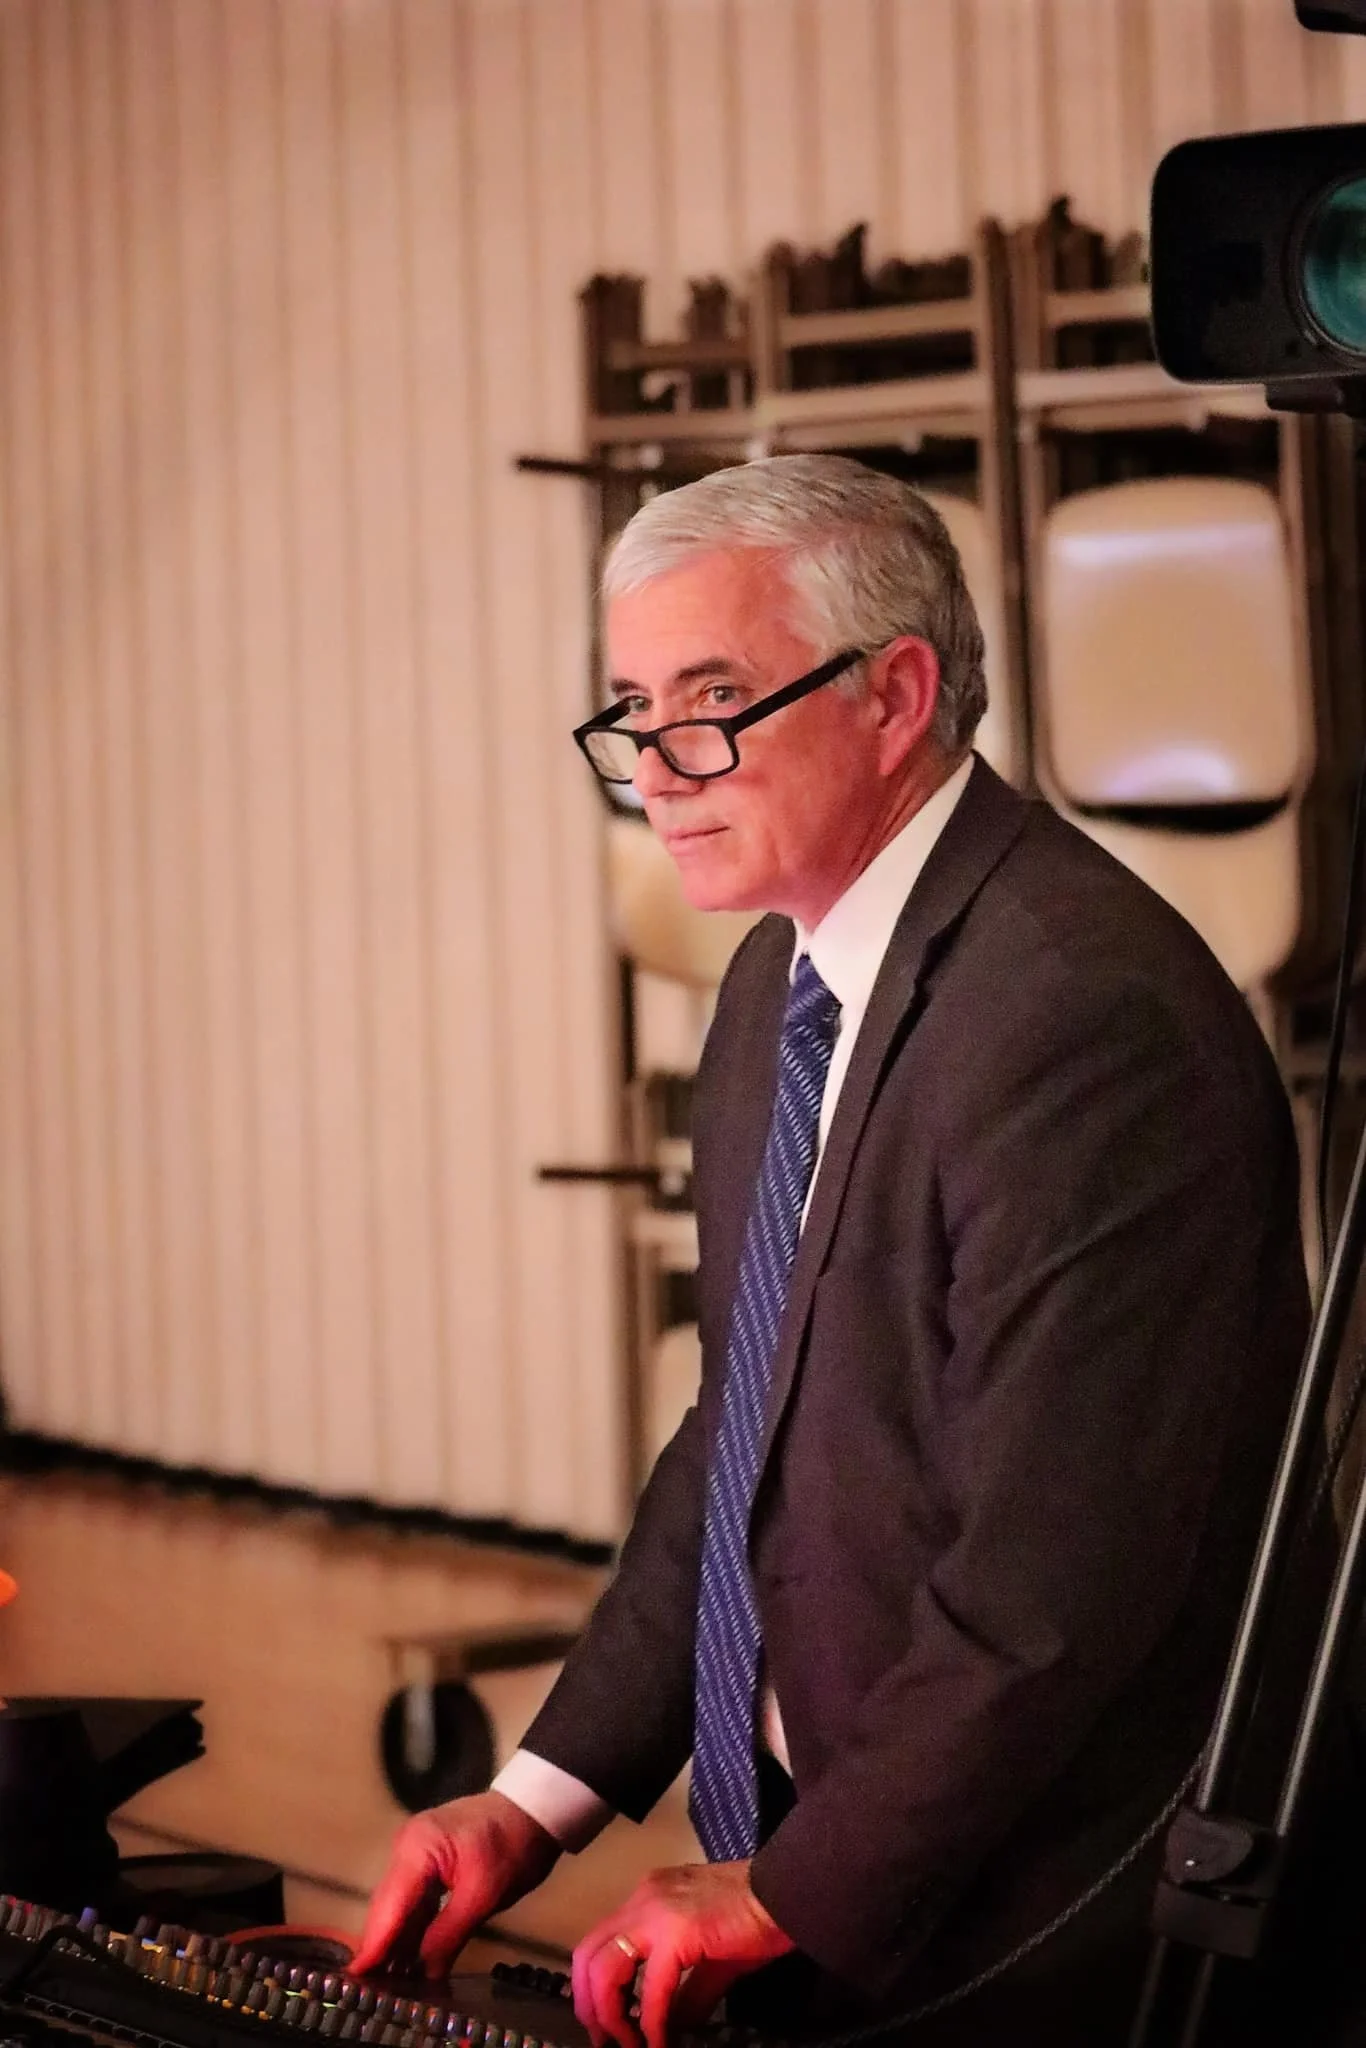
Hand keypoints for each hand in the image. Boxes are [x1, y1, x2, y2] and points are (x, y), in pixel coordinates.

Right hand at [352, 1791, 559, 1978]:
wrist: (535, 1808)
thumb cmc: (513, 1845)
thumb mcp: (484, 1895)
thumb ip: (448, 1935)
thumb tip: (426, 1976)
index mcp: (416, 1849)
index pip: (388, 1908)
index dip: (373, 1947)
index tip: (356, 1982)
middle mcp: (406, 1847)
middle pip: (387, 1907)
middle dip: (380, 1948)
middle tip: (369, 1993)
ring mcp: (415, 1851)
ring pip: (398, 1905)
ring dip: (395, 1941)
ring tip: (385, 1985)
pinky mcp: (428, 1859)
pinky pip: (413, 1898)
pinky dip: (411, 1926)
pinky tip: (407, 1957)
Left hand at [572, 1861, 794, 2047]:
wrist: (790, 1892)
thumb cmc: (755, 1919)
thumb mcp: (710, 1957)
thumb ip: (685, 1992)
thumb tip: (668, 2028)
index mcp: (647, 1898)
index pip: (599, 1943)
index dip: (593, 1989)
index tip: (606, 2026)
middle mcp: (642, 1899)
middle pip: (588, 1955)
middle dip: (590, 2006)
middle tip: (606, 2041)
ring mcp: (656, 1912)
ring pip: (606, 1969)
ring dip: (611, 2016)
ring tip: (628, 2046)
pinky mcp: (678, 1933)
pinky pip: (652, 1989)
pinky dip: (652, 2024)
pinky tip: (660, 2044)